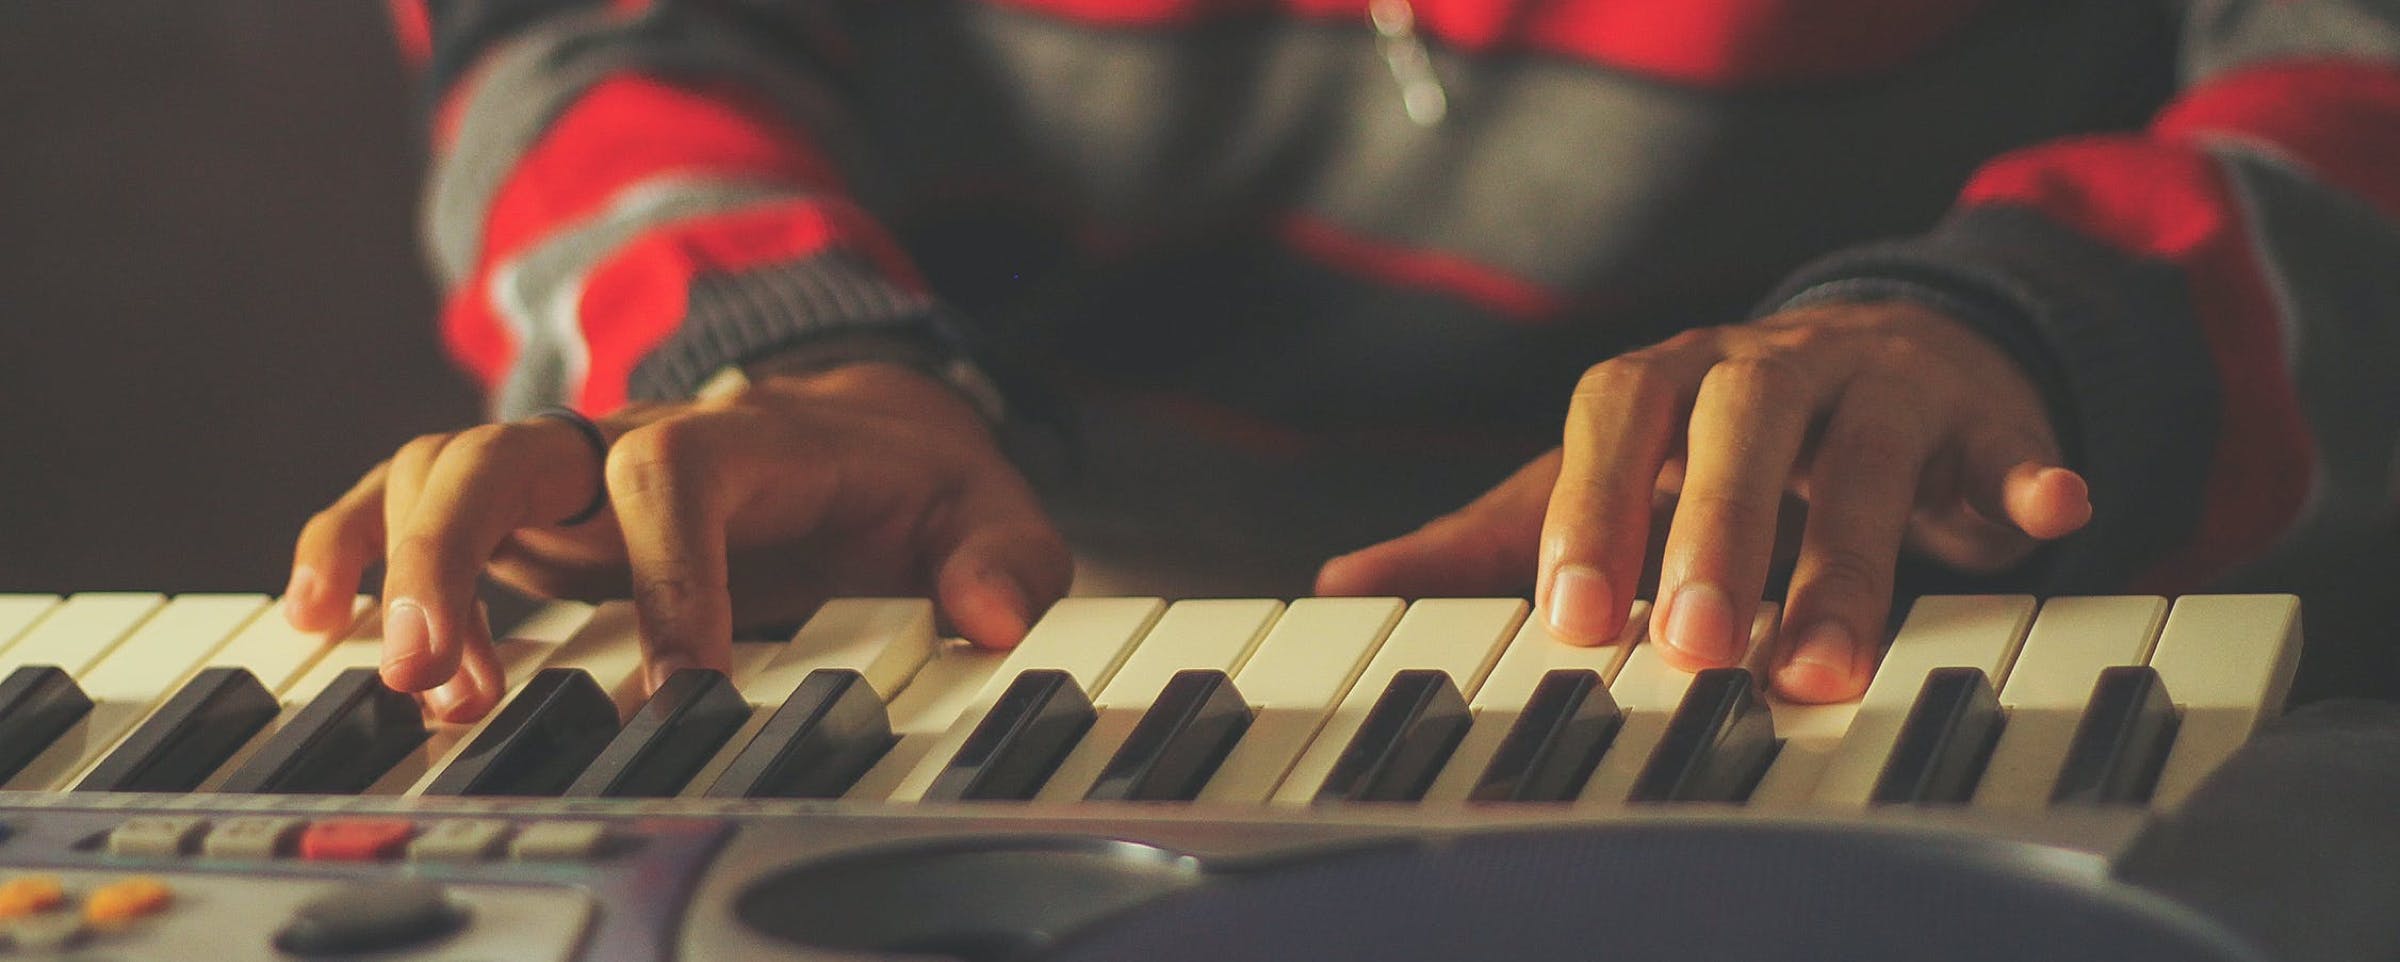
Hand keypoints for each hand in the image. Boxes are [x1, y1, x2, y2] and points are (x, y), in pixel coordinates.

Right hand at [282, 362, 1070, 721]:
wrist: (862, 423)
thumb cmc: (909, 480)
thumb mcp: (984, 506)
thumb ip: (1003, 557)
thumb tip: (996, 619)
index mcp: (749, 437)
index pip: (678, 469)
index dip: (668, 571)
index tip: (684, 688)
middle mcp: (634, 437)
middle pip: (513, 450)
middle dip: (462, 555)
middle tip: (449, 677)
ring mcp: (570, 470)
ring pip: (444, 468)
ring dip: (404, 567)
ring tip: (410, 680)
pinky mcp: (530, 508)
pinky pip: (409, 499)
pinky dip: (353, 546)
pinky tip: (317, 620)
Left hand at [1317, 300, 2090, 702]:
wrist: (1884, 357)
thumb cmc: (1716, 443)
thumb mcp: (1606, 480)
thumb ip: (1489, 535)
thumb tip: (1342, 582)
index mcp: (1666, 378)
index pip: (1615, 415)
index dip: (1593, 507)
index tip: (1572, 619)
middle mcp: (1767, 364)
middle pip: (1738, 422)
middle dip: (1716, 534)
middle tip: (1694, 647)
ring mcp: (1880, 382)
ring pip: (1864, 452)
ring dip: (1847, 558)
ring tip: (1822, 665)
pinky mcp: (1982, 418)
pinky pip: (2008, 441)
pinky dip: (2025, 477)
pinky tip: (2047, 519)